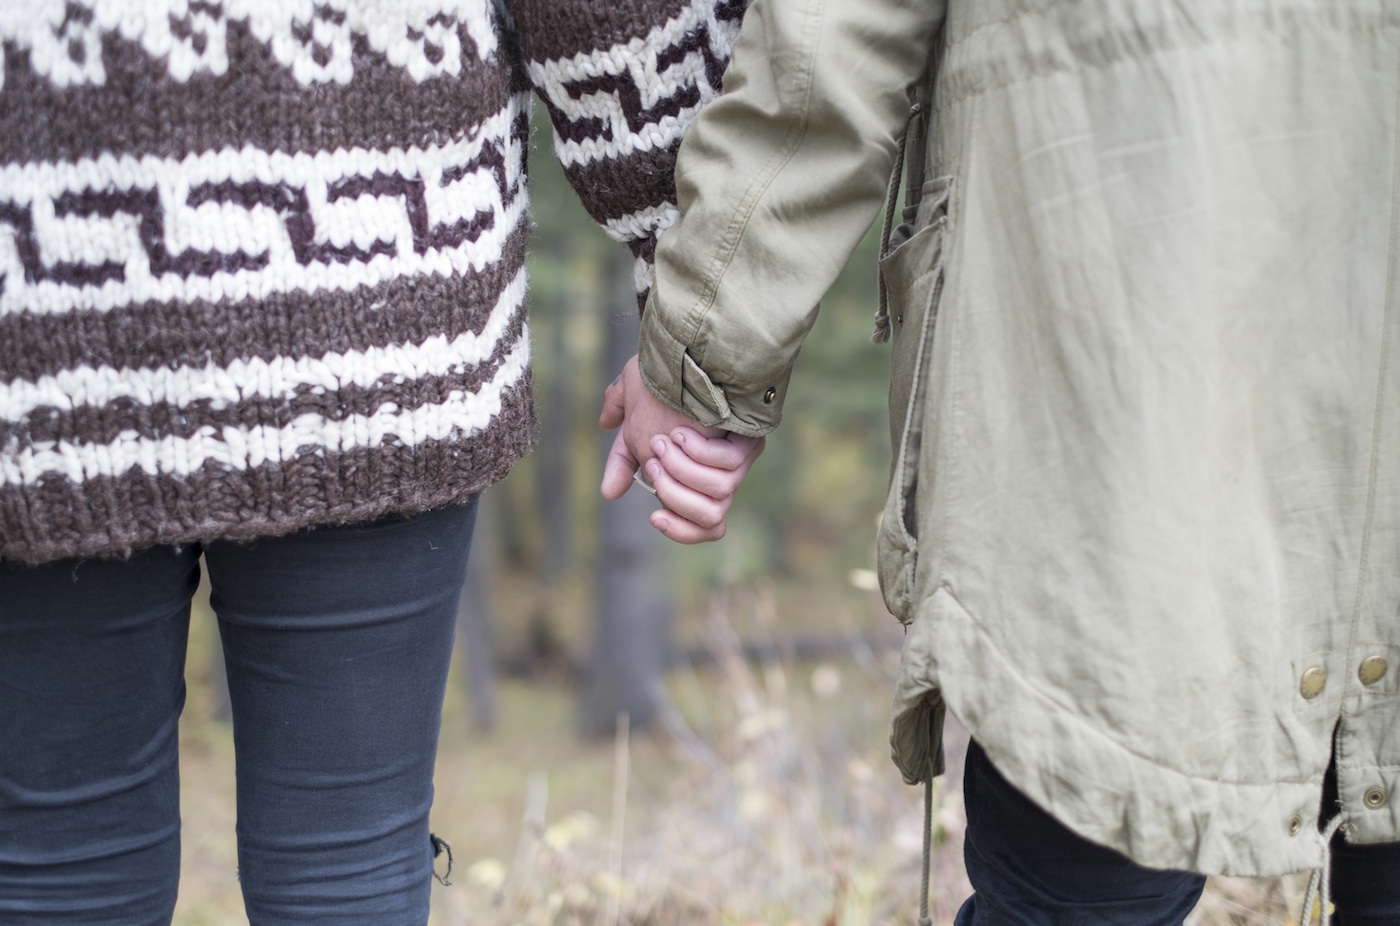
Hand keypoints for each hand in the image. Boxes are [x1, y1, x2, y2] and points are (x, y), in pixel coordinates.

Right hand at [599, 355, 764, 542]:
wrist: (693, 345)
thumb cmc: (664, 367)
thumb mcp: (634, 395)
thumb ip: (621, 420)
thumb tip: (608, 456)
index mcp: (696, 470)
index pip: (697, 520)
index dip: (678, 528)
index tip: (655, 517)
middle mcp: (720, 470)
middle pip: (710, 520)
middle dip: (675, 498)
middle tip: (656, 464)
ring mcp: (736, 460)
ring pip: (717, 500)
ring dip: (685, 476)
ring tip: (671, 444)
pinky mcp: (747, 445)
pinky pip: (725, 469)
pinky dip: (702, 455)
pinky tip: (688, 433)